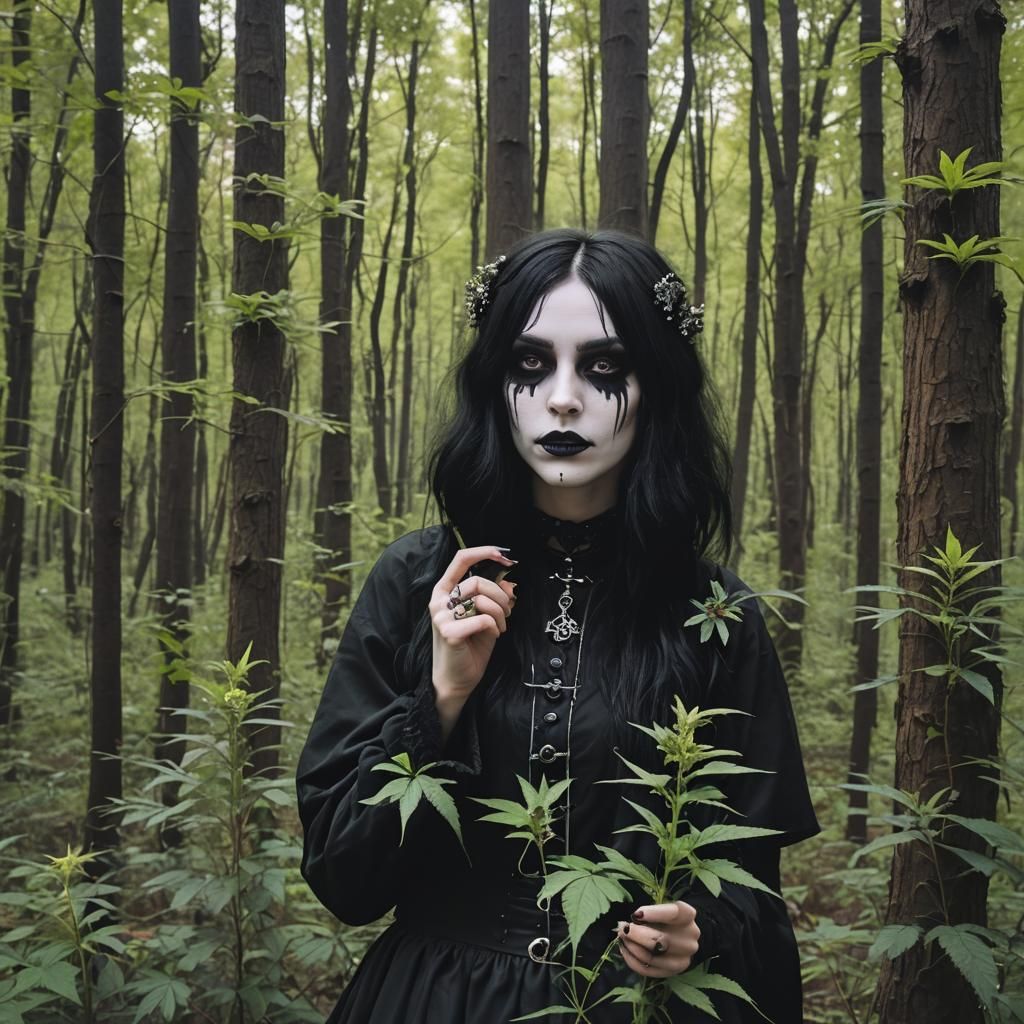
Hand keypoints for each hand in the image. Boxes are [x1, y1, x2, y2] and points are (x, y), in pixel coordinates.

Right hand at [430, 545, 516, 704]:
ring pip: (482, 598)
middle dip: (501, 596)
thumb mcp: (485, 614)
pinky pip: (484, 619)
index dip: (483, 552)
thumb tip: (508, 580)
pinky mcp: (448, 632)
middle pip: (479, 581)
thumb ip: (492, 595)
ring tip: (501, 626)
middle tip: (508, 611)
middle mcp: (439, 600)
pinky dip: (495, 626)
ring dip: (500, 612)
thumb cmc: (471, 646)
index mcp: (445, 591)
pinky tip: (493, 635)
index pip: (461, 560)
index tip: (504, 555)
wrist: (458, 680)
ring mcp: (441, 616)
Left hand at [616, 901, 700, 977]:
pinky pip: (647, 970)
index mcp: (688, 916)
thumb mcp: (661, 908)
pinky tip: (624, 950)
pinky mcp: (672, 972)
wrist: (680, 936)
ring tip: (622, 938)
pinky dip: (632, 960)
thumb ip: (651, 913)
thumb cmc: (665, 917)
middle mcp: (689, 940)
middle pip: (662, 939)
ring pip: (653, 957)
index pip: (673, 913)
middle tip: (622, 928)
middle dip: (637, 934)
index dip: (654, 914)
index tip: (635, 914)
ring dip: (632, 947)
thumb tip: (634, 920)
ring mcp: (683, 959)